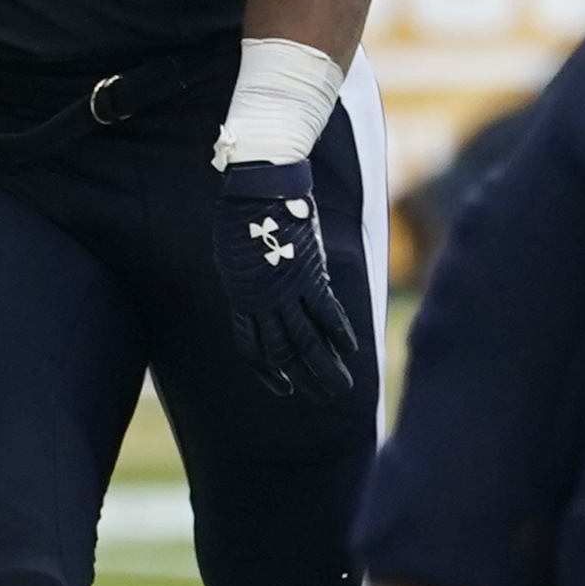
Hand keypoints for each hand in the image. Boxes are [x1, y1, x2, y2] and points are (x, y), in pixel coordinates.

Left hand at [212, 157, 362, 402]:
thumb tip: (252, 296)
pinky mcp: (309, 273)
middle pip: (282, 352)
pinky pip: (326, 311)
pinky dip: (339, 333)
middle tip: (321, 399)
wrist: (255, 186)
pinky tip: (351, 351)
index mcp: (240, 298)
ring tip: (342, 389)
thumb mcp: (233, 254)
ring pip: (306, 340)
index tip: (281, 388)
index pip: (252, 347)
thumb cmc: (241, 214)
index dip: (266, 373)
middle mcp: (262, 301)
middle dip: (302, 379)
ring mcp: (286, 289)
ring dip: (325, 368)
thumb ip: (247, 280)